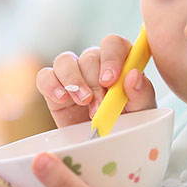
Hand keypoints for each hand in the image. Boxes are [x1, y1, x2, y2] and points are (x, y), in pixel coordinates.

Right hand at [36, 34, 156, 128]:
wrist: (105, 142)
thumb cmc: (128, 122)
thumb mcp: (141, 111)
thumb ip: (141, 93)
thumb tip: (134, 75)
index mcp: (120, 61)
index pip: (113, 44)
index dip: (111, 58)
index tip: (110, 80)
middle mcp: (96, 63)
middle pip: (89, 56)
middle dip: (94, 83)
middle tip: (98, 106)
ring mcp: (73, 73)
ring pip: (65, 60)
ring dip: (73, 80)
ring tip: (82, 102)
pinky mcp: (53, 87)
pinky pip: (45, 76)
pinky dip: (51, 85)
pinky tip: (62, 98)